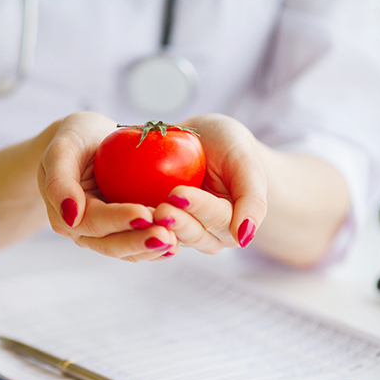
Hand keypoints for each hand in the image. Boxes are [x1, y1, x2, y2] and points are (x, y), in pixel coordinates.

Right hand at [38, 112, 177, 261]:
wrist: (88, 141)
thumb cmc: (75, 139)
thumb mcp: (62, 149)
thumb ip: (60, 180)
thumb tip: (70, 216)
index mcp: (66, 215)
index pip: (94, 222)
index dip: (118, 220)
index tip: (144, 214)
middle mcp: (85, 232)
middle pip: (112, 244)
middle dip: (139, 242)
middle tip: (166, 236)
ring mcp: (107, 234)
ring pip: (129, 251)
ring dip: (152, 248)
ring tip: (176, 240)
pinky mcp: (126, 230)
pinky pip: (142, 241)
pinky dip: (159, 245)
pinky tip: (180, 239)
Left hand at [152, 114, 267, 252]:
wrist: (200, 140)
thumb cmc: (228, 146)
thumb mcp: (244, 160)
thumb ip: (252, 197)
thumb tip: (244, 237)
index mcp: (235, 222)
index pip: (218, 218)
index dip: (198, 207)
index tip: (177, 193)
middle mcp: (210, 234)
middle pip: (193, 234)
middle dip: (176, 222)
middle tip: (158, 208)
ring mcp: (182, 233)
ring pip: (171, 239)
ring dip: (157, 229)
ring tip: (144, 213)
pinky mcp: (158, 227)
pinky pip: (148, 232)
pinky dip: (139, 227)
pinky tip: (126, 216)